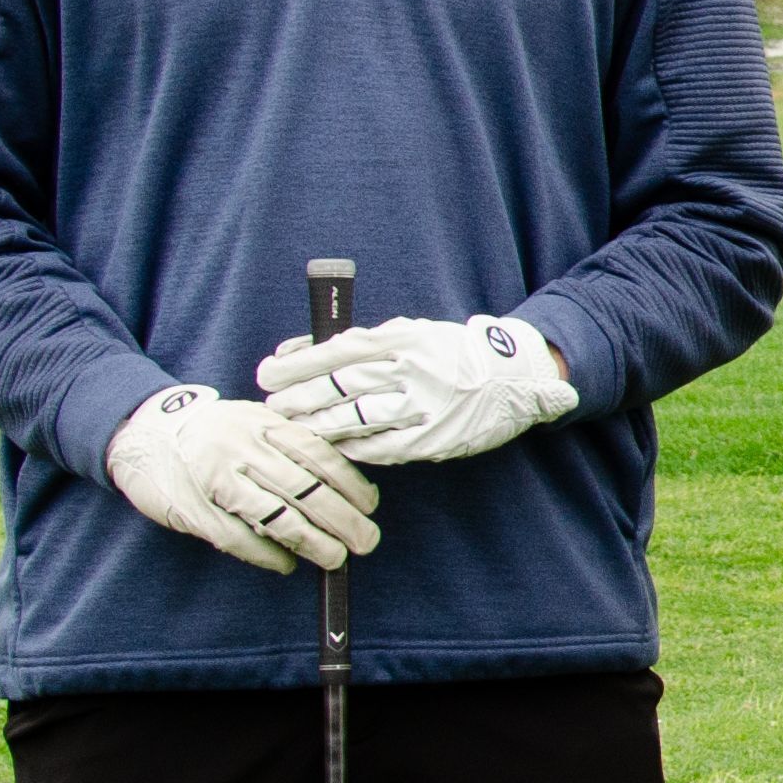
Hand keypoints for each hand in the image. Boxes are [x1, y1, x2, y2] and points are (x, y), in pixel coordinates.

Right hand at [107, 384, 383, 571]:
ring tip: (335, 558)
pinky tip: (287, 563)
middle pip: (305, 491)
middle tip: (366, 540)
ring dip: (312, 542)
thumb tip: (341, 482)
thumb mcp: (250, 421)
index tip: (370, 504)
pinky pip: (239, 538)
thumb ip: (288, 443)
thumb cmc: (210, 431)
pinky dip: (268, 555)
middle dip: (343, 520)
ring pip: (277, 518)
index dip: (350, 483)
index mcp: (262, 424)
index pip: (318, 455)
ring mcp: (218, 480)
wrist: (140, 432)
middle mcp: (243, 450)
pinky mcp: (195, 510)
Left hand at [258, 314, 577, 464]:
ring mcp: (424, 405)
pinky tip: (333, 447)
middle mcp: (412, 369)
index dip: (298, 365)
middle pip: (342, 386)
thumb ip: (361, 344)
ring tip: (294, 429)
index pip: (337, 350)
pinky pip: (383, 446)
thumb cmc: (449, 352)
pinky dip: (353, 447)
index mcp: (403, 338)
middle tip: (272, 408)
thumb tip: (299, 351)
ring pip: (357, 417)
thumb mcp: (410, 334)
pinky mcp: (434, 437)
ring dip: (319, 425)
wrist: (515, 375)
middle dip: (300, 399)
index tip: (267, 374)